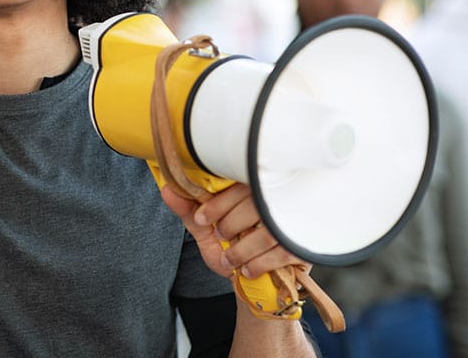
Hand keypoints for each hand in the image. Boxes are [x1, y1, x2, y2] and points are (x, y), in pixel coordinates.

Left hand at [160, 182, 305, 280]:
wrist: (257, 283)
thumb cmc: (233, 248)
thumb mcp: (206, 231)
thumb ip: (188, 211)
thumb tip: (167, 190)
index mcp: (251, 188)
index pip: (239, 184)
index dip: (217, 203)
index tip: (202, 219)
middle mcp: (275, 199)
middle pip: (254, 203)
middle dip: (230, 224)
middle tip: (220, 236)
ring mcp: (290, 222)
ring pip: (267, 230)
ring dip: (242, 249)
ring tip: (231, 258)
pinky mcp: (301, 245)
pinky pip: (282, 251)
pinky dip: (259, 263)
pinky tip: (248, 269)